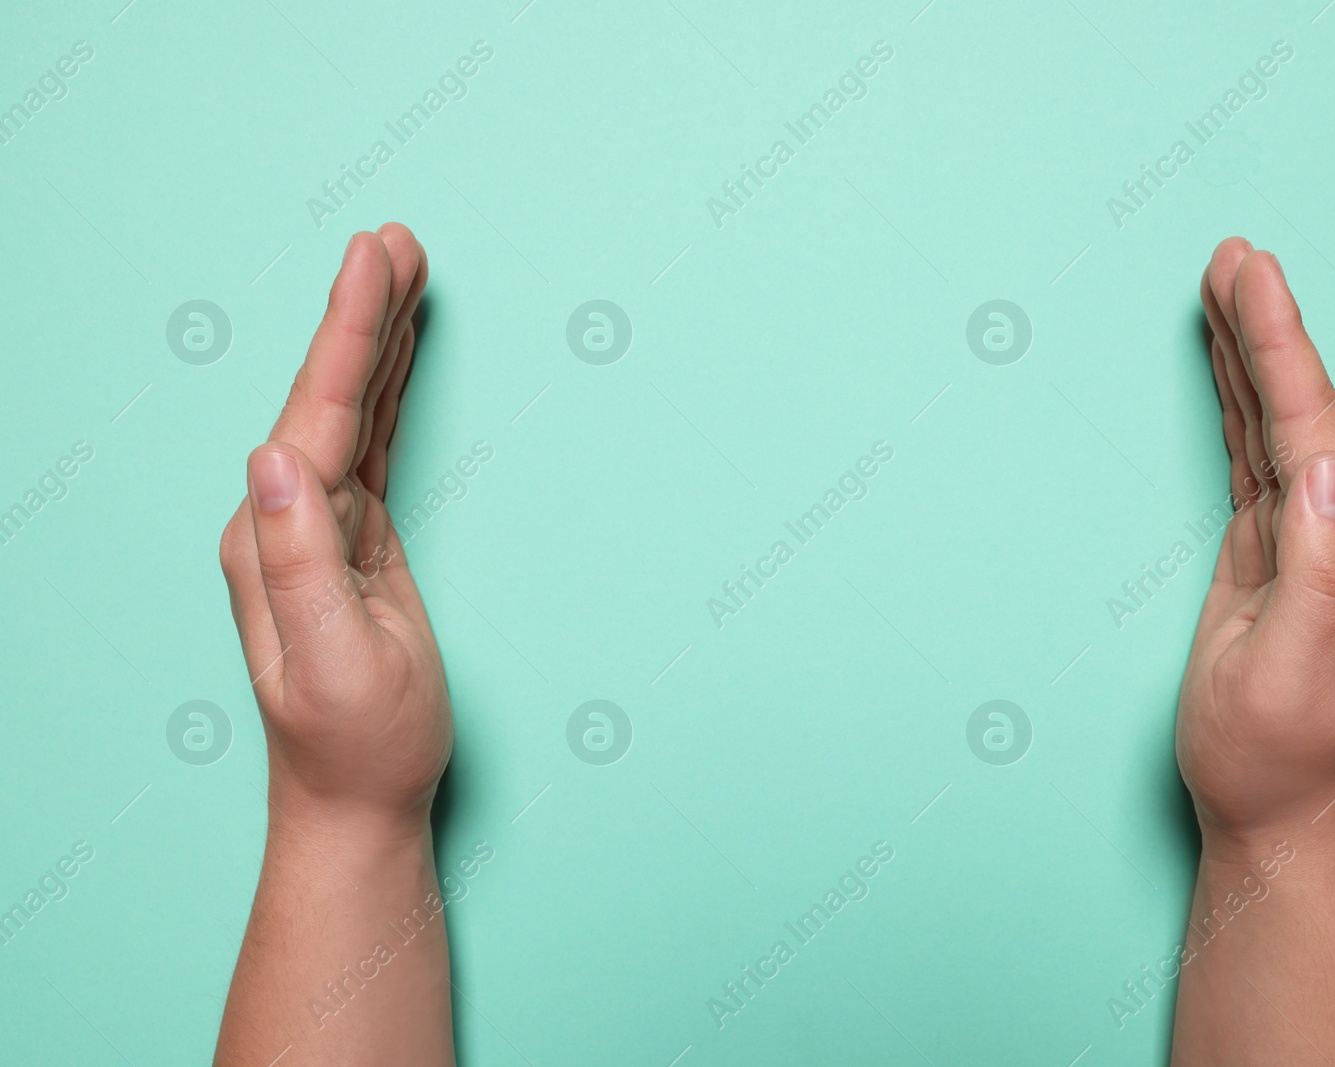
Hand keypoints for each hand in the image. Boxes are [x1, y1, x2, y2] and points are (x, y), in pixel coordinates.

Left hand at [218, 225, 448, 828]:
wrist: (358, 800)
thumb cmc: (357, 742)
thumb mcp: (334, 659)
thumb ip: (298, 559)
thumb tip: (271, 458)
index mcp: (274, 539)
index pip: (315, 413)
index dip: (350, 332)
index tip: (375, 259)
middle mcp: (283, 521)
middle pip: (327, 393)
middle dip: (363, 313)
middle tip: (395, 239)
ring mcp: (316, 528)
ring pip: (349, 410)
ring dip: (376, 339)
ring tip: (402, 271)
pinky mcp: (352, 540)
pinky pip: (369, 445)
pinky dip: (387, 391)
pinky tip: (400, 358)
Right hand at [1176, 238, 1334, 848]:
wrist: (1269, 813)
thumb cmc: (1271, 754)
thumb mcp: (1290, 671)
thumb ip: (1320, 568)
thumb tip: (1322, 465)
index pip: (1316, 426)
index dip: (1279, 347)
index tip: (1251, 276)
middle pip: (1302, 407)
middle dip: (1266, 327)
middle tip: (1233, 256)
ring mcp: (1307, 541)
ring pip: (1277, 423)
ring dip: (1251, 353)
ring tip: (1226, 286)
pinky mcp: (1269, 553)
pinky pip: (1253, 457)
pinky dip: (1236, 403)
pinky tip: (1224, 371)